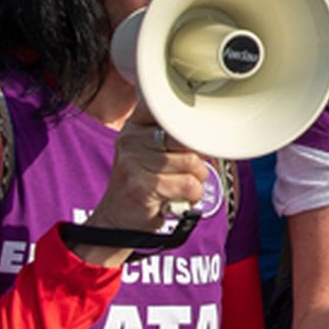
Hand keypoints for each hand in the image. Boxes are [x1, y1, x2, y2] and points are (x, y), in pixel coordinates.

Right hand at [75, 105, 208, 267]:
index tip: (193, 139)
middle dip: (197, 157)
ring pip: (191, 161)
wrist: (118, 219)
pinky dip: (193, 194)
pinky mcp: (142, 185)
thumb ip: (175, 136)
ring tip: (182, 185)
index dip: (191, 126)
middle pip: (187, 137)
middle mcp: (131, 138)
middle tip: (189, 170)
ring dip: (197, 178)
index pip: (172, 109)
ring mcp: (133, 161)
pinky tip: (182, 198)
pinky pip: (188, 184)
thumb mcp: (152, 152)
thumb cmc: (144, 183)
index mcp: (135, 125)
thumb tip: (210, 131)